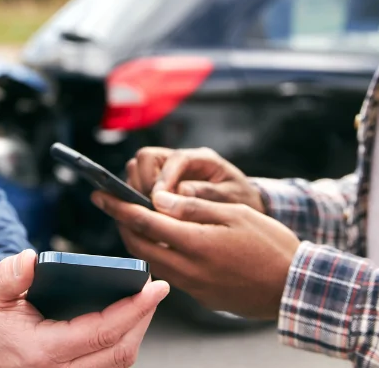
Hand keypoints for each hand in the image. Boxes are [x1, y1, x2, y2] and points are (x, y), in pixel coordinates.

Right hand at [0, 250, 170, 367]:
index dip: (134, 310)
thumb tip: (30, 260)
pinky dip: (120, 346)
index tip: (155, 289)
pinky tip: (125, 324)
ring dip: (135, 334)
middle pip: (119, 352)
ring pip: (116, 364)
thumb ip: (9, 274)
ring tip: (143, 305)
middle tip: (154, 292)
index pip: (101, 332)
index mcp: (42, 351)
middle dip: (143, 320)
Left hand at [92, 191, 298, 320]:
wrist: (294, 286)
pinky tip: (165, 242)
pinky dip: (158, 255)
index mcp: (196, 243)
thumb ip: (193, 207)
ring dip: (138, 241)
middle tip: (113, 205)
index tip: (101, 194)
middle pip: (139, 246)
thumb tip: (158, 198)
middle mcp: (189, 269)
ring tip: (135, 220)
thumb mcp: (234, 213)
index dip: (118, 206)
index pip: (144, 222)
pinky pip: (170, 274)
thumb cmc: (270, 244)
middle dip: (122, 224)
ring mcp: (194, 287)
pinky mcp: (201, 297)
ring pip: (151, 262)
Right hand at [126, 147, 264, 213]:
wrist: (242, 206)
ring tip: (148, 215)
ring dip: (137, 192)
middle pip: (146, 158)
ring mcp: (167, 172)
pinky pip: (138, 187)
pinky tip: (147, 219)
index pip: (174, 158)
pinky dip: (137, 201)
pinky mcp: (159, 185)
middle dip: (143, 183)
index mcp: (201, 158)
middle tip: (150, 209)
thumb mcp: (232, 197)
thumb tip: (181, 192)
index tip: (156, 200)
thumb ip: (209, 194)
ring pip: (136, 170)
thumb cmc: (240, 200)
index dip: (163, 178)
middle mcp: (180, 160)